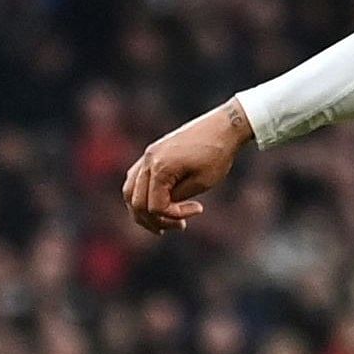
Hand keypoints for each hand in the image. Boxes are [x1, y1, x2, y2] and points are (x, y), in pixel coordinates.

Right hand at [122, 98, 254, 233]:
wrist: (223, 127)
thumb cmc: (217, 155)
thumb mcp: (201, 183)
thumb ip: (177, 198)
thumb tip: (162, 208)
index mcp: (159, 167)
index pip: (155, 206)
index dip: (174, 215)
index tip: (199, 209)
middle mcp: (148, 161)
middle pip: (136, 202)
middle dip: (154, 220)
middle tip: (177, 227)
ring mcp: (147, 155)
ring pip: (130, 191)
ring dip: (142, 210)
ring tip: (161, 222)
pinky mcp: (152, 153)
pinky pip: (136, 178)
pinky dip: (143, 194)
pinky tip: (159, 202)